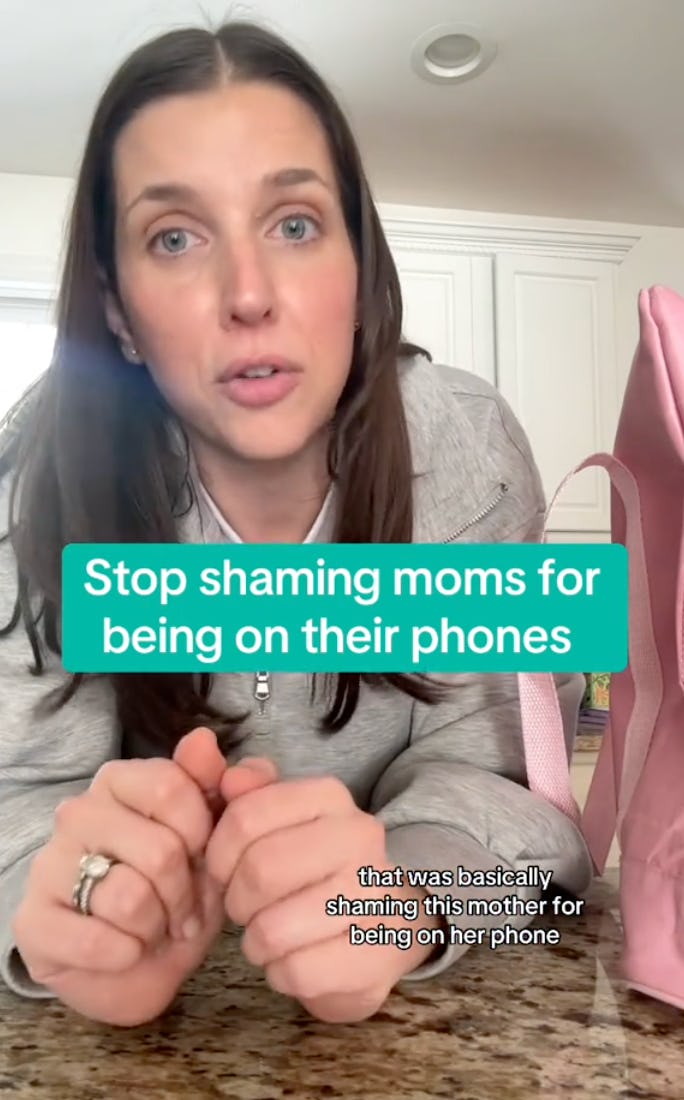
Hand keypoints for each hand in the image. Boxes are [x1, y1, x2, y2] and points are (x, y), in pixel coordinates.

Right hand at [13, 727, 228, 1025]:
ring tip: (154, 930)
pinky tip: (126, 952)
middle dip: (185, 893)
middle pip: (160, 849)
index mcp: (117, 781)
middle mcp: (76, 813)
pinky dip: (126, 955)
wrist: (136, 968)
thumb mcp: (209, 839)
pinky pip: (97, 941)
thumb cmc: (173, 892)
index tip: (203, 857)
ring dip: (156, 927)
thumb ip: (213, 784)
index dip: (202, 833)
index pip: (172, 786)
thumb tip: (203, 738)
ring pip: (130, 898)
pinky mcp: (33, 921)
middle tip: (183, 910)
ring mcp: (48, 865)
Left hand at [205, 770, 440, 1022]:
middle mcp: (359, 838)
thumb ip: (250, 792)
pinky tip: (295, 960)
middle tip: (247, 909)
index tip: (226, 870)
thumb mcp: (284, 819)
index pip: (245, 817)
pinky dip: (282, 973)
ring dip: (257, 942)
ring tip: (270, 936)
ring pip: (272, 929)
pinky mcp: (376, 956)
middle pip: (259, 872)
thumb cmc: (318, 865)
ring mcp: (373, 897)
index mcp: (330, 798)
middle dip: (237, 900)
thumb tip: (231, 778)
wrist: (388, 918)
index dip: (219, 853)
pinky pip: (296, 972)